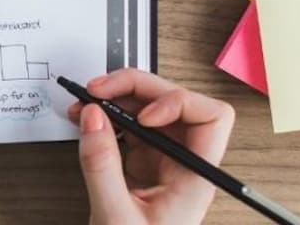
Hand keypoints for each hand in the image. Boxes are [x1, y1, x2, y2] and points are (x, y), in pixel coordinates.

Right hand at [67, 69, 234, 224]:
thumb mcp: (114, 216)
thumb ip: (101, 165)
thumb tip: (93, 117)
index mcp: (195, 179)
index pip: (212, 119)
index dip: (180, 104)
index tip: (143, 115)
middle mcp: (184, 165)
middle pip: (178, 103)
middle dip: (139, 88)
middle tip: (100, 89)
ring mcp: (163, 162)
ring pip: (152, 109)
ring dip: (120, 97)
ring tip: (87, 100)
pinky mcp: (141, 164)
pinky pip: (130, 126)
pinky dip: (109, 115)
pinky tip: (87, 118)